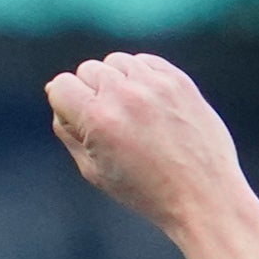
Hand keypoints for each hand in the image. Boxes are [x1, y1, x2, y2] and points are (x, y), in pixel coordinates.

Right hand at [45, 52, 246, 237]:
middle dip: (90, 94)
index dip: (66, 106)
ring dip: (116, 82)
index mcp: (98, 119)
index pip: (61, 85)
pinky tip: (149, 105)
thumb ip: (67, 130)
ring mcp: (154, 84)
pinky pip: (144, 62)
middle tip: (111, 127)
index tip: (82, 126)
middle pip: (87, 71)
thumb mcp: (93, 170)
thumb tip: (55, 91)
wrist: (203, 196)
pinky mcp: (178, 80)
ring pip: (115, 62)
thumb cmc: (145, 191)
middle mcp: (124, 95)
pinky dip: (140, 78)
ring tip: (131, 115)